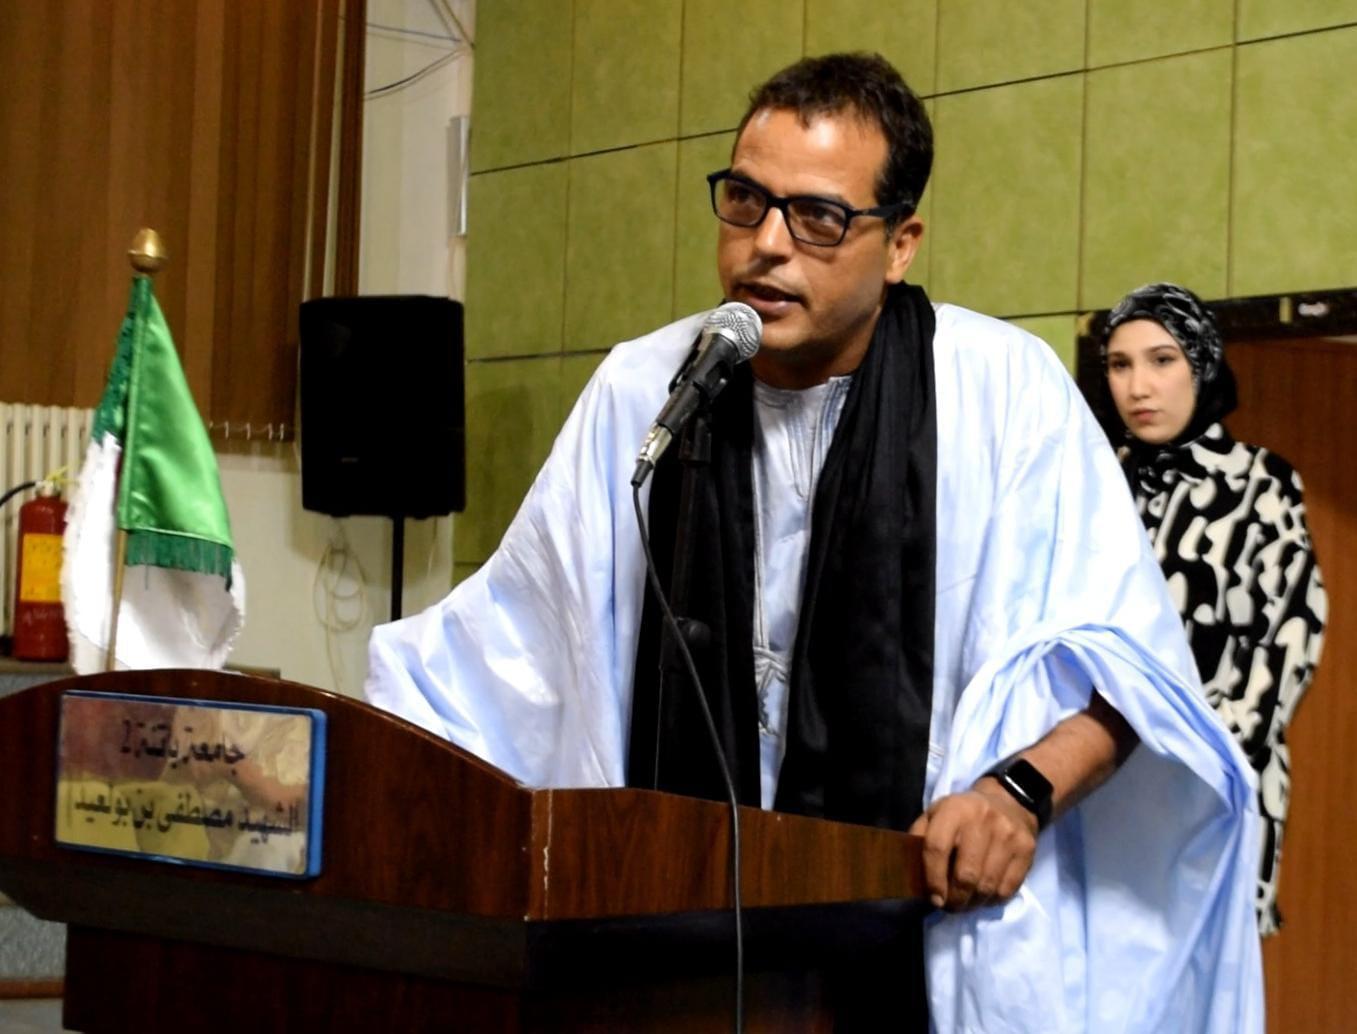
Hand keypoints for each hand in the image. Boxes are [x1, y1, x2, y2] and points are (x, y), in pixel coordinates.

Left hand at [906, 778, 1037, 911]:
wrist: (1009, 802)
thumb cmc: (963, 814)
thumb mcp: (935, 815)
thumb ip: (920, 838)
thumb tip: (910, 874)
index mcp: (954, 809)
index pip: (937, 848)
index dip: (932, 879)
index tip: (933, 898)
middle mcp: (983, 819)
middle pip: (966, 875)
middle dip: (954, 899)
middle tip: (949, 906)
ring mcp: (1008, 835)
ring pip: (987, 886)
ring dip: (973, 904)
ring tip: (964, 904)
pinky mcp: (1026, 849)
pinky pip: (1007, 889)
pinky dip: (991, 900)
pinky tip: (983, 896)